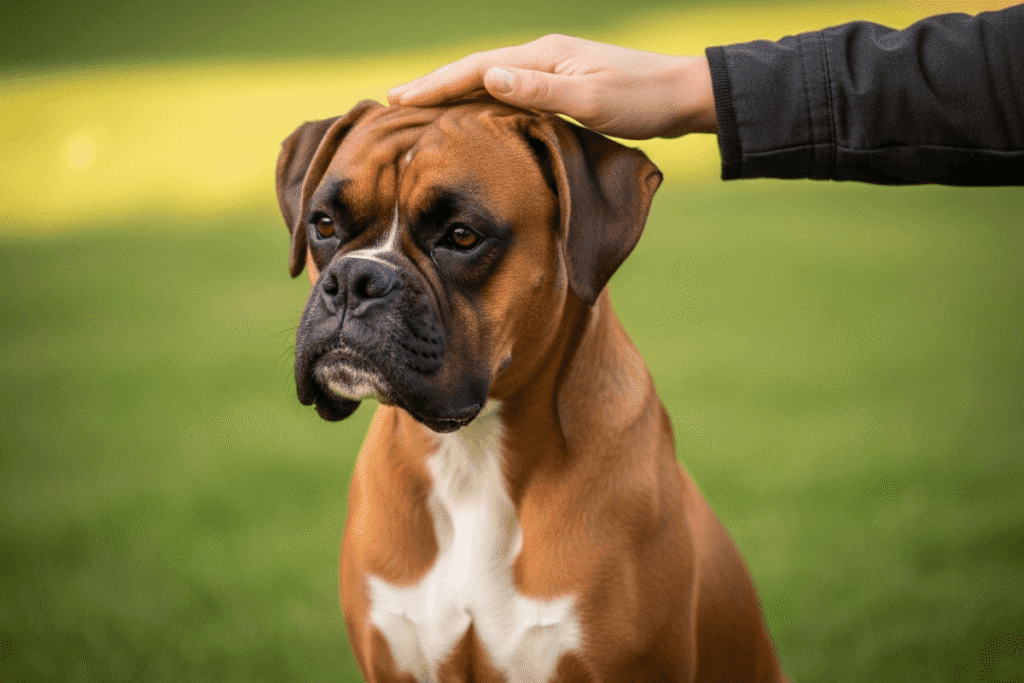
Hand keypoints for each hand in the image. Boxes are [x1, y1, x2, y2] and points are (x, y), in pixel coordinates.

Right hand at [387, 34, 716, 139]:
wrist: (682, 96)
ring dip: (456, 94)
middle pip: (476, 70)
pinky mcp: (564, 88)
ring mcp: (553, 72)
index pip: (476, 69)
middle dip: (435, 85)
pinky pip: (510, 94)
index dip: (436, 84)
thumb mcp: (591, 99)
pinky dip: (484, 104)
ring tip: (423, 109)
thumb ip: (539, 90)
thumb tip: (488, 77)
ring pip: (491, 82)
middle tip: (395, 101)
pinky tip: (476, 118)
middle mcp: (542, 58)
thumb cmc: (641, 100)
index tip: (399, 98)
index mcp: (543, 57)